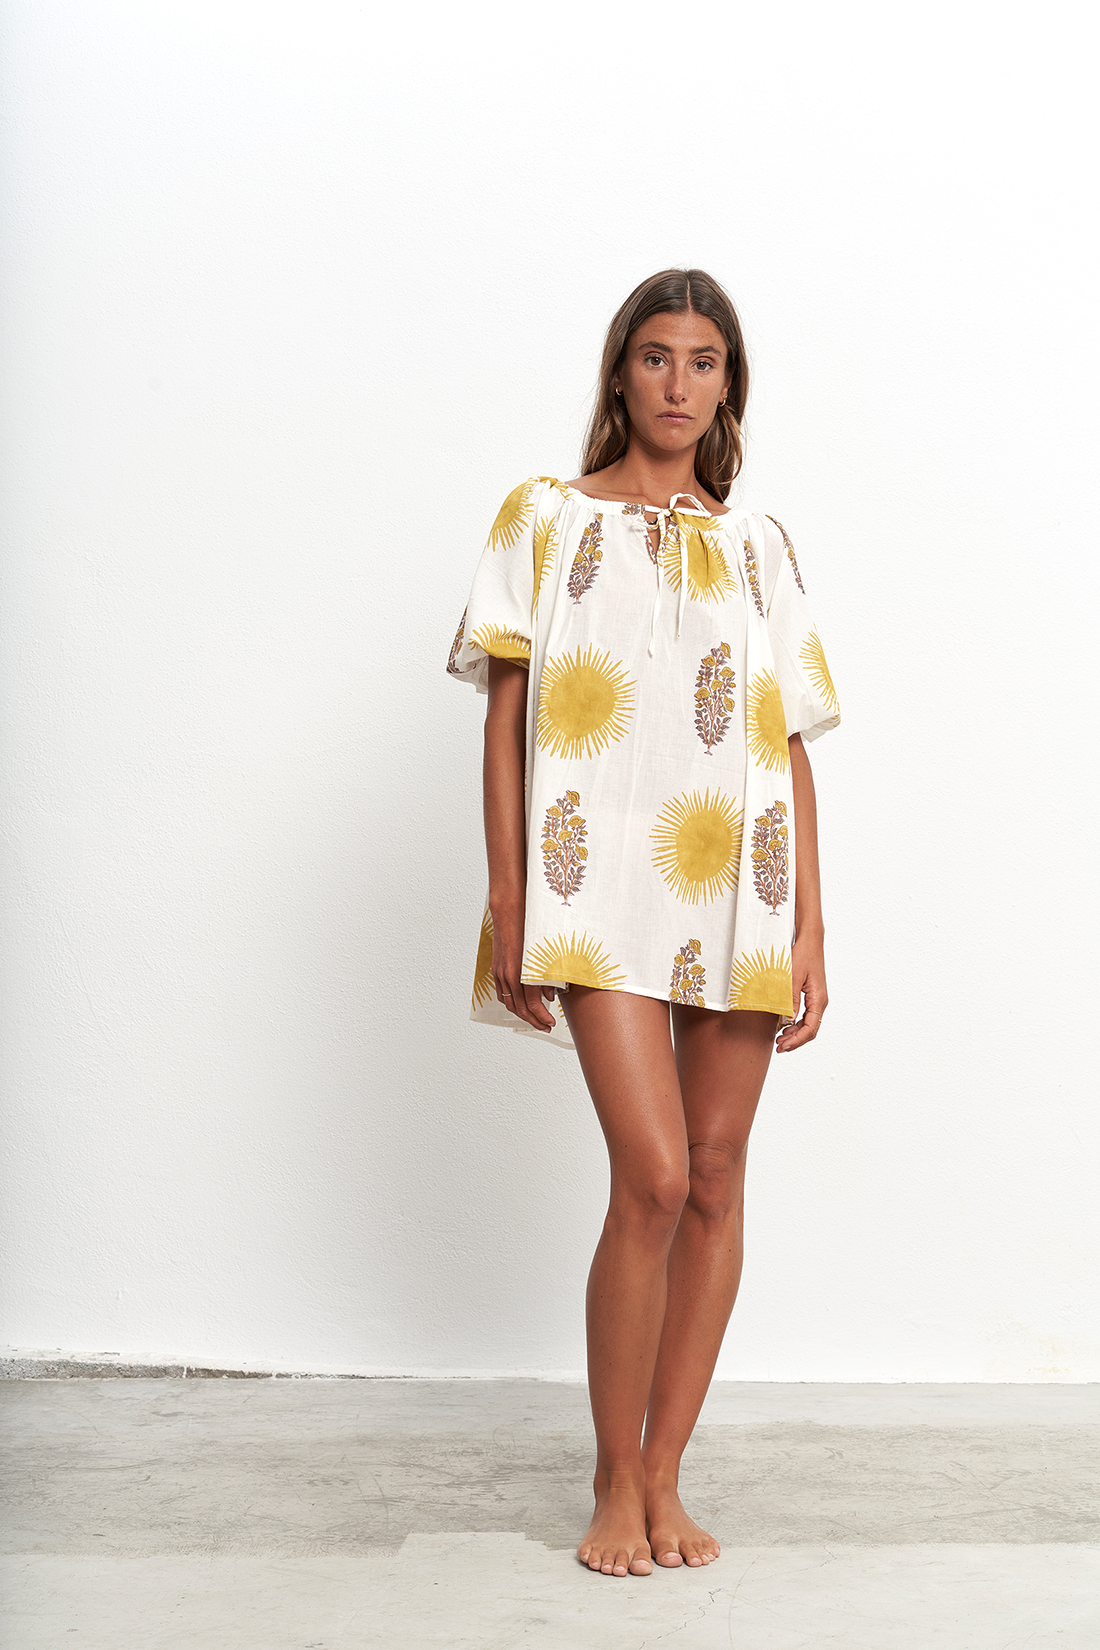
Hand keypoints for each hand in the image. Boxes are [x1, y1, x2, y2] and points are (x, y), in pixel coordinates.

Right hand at [491, 908, 556, 1032]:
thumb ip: (547, 977)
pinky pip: (501, 993)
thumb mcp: (544, 954)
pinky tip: (519, 1005)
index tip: (552, 1022)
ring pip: (509, 1003)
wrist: (510, 913)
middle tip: (546, 1026)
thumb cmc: (529, 929)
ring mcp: (500, 973)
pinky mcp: (496, 969)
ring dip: (522, 1015)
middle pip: (520, 1009)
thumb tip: (551, 997)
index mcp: (522, 973)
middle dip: (534, 1021)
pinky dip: (511, 1003)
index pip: (533, 1005)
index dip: (543, 1017)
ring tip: (535, 1019)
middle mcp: (509, 976)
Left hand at [775, 930, 826, 1052]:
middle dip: (795, 1041)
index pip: (810, 1028)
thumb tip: (787, 1021)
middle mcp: (820, 1001)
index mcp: (818, 999)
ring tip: (779, 1039)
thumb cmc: (802, 954)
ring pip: (808, 1024)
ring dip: (795, 1034)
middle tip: (778, 1047)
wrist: (810, 940)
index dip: (796, 1040)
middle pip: (811, 1030)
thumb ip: (790, 999)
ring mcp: (817, 999)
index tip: (782, 1045)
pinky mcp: (812, 995)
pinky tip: (784, 1026)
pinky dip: (796, 1024)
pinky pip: (806, 1016)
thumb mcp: (792, 977)